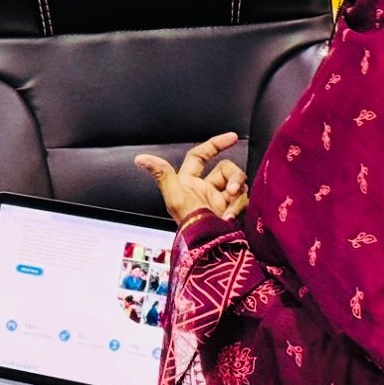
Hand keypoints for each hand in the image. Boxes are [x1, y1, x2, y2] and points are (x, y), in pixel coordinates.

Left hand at [134, 131, 248, 224]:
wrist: (208, 248)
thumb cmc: (189, 222)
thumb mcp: (174, 197)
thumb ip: (161, 174)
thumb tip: (140, 158)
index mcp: (188, 181)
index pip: (200, 155)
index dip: (215, 144)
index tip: (232, 137)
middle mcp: (204, 188)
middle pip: (226, 169)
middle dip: (233, 177)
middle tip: (231, 191)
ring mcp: (219, 199)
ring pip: (238, 183)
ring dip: (237, 195)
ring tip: (230, 210)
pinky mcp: (231, 210)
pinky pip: (243, 200)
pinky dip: (239, 207)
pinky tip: (231, 218)